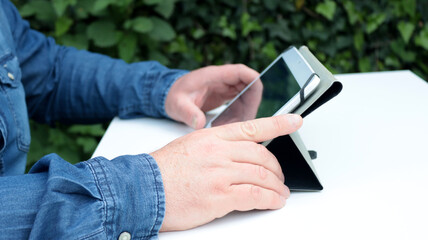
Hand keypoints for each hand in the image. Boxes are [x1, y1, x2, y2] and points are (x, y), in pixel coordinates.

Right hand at [150, 114, 302, 230]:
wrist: (141, 188)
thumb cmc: (163, 170)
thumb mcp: (190, 146)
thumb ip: (217, 148)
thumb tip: (239, 155)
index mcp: (212, 137)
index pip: (252, 127)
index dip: (278, 123)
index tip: (295, 121)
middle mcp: (218, 151)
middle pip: (262, 155)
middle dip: (276, 168)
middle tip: (279, 177)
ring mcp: (219, 173)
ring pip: (261, 175)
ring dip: (276, 187)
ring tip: (280, 194)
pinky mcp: (219, 196)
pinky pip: (254, 196)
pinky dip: (269, 200)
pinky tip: (273, 202)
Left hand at [165, 64, 261, 128]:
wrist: (169, 96)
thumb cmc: (174, 96)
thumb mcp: (178, 104)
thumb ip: (188, 113)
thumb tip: (199, 124)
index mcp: (215, 75)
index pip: (242, 72)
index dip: (254, 82)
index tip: (256, 99)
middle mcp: (224, 79)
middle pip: (250, 86)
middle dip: (251, 105)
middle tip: (245, 123)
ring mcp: (226, 87)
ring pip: (247, 97)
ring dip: (245, 113)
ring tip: (233, 128)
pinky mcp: (226, 96)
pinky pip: (240, 104)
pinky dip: (238, 115)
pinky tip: (229, 126)